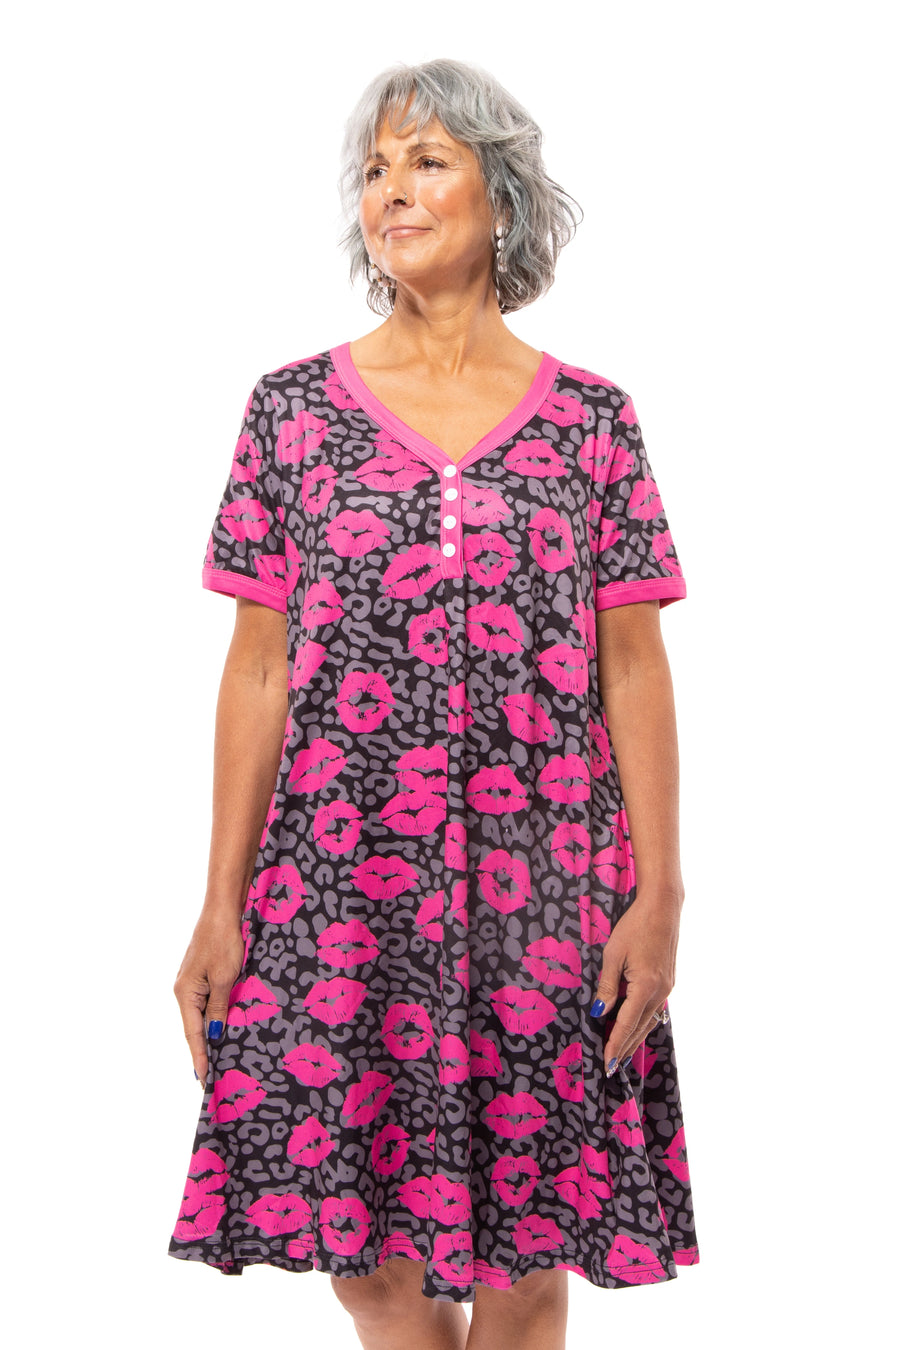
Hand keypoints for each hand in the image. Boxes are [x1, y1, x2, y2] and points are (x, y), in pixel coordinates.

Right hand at [173, 913, 245, 1082]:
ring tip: (218, 1059)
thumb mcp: (225, 978)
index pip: (193, 1034)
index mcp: (185, 993)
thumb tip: (214, 1035)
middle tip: (211, 1077)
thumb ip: (219, 1009)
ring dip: (209, 1035)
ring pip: (201, 1015)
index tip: (204, 1080)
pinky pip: (206, 1002)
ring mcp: (192, 981)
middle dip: (203, 1051)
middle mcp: (184, 990)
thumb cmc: (224, 941)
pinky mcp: (202, 973)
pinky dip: (213, 1017)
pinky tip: (222, 1027)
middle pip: (194, 1027)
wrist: (223, 909)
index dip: (200, 1057)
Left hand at [590, 893, 679, 1073]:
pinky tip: (634, 1027)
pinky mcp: (668, 981)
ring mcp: (668, 987)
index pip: (626, 1024)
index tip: (606, 1063)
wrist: (662, 907)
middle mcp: (661, 991)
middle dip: (624, 1048)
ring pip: (649, 1020)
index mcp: (646, 986)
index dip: (614, 1045)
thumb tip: (600, 1013)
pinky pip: (654, 1009)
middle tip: (610, 1067)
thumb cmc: (635, 926)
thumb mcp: (613, 955)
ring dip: (634, 1037)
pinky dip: (642, 1021)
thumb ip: (607, 987)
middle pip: (640, 1028)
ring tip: (620, 1052)